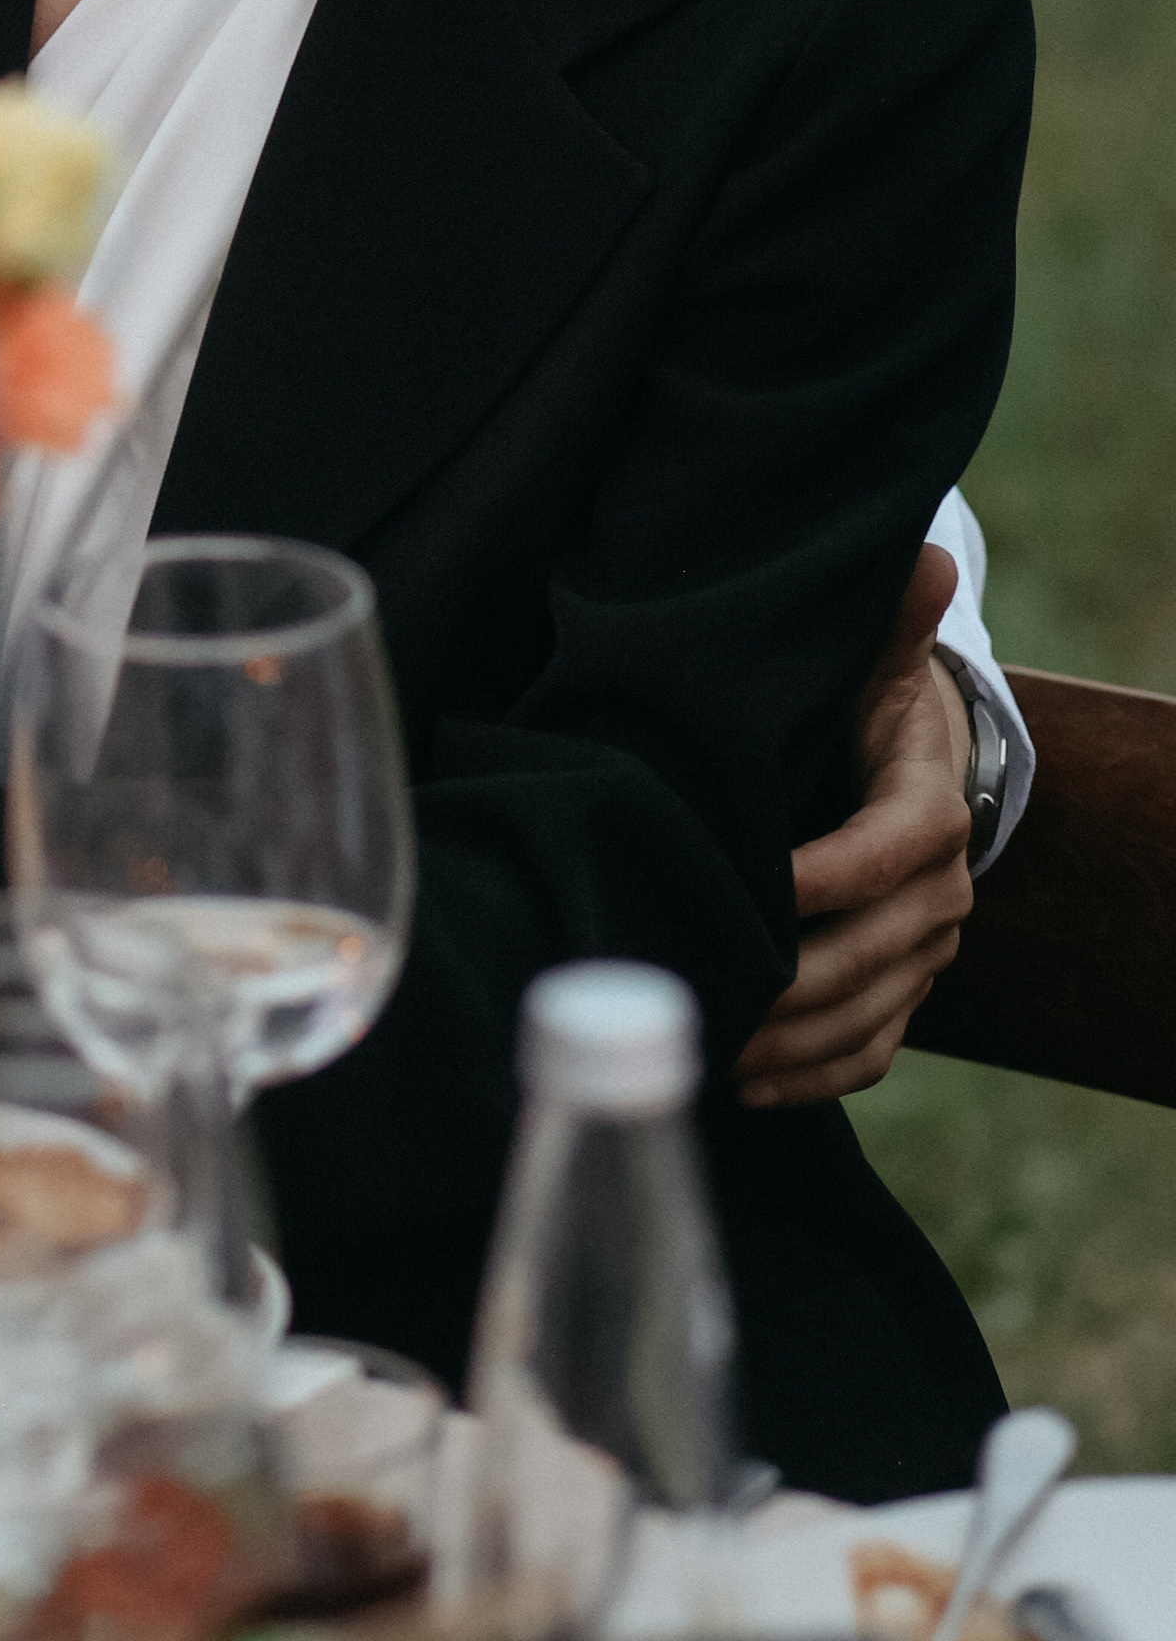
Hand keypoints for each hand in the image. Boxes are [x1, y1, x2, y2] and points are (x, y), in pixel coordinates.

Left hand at [736, 543, 975, 1109]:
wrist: (904, 765)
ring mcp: (925, 953)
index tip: (754, 887)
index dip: (822, 874)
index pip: (883, 851)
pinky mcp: (903, 991)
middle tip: (700, 987)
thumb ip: (891, 619)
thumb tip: (930, 556)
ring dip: (790, 1041)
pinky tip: (746, 1084)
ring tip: (707, 1042)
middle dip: (787, 978)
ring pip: (867, 1013)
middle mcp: (939, 892)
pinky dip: (816, 1075)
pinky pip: (872, 1050)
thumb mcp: (873, 659)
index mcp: (929, 809)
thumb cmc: (865, 703)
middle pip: (870, 951)